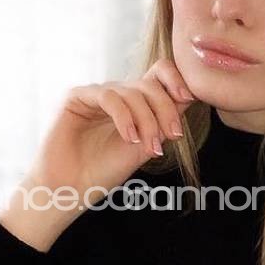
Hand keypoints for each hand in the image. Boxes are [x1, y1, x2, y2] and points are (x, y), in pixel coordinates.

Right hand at [28, 59, 197, 207]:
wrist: (72, 188)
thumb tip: (191, 97)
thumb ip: (164, 122)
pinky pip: (108, 97)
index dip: (176, 79)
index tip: (188, 98)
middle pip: (150, 84)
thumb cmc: (105, 171)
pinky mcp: (77, 97)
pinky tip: (129, 138)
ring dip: (146, 120)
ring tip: (149, 147)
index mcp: (134, 103)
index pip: (159, 75)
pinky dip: (124, 117)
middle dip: (165, 109)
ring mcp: (97, 94)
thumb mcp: (145, 146)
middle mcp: (117, 95)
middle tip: (173, 135)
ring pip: (132, 92)